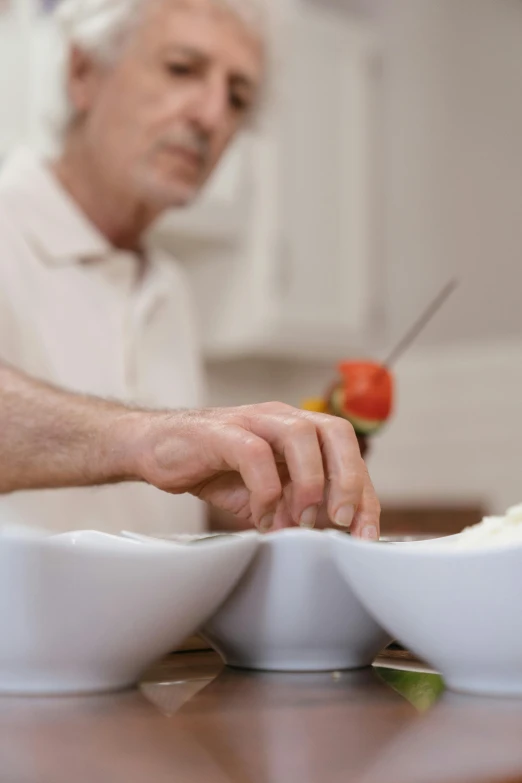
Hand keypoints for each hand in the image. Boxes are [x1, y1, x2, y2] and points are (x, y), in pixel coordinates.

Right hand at [117, 402, 379, 537]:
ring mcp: (251, 421)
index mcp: (299, 431)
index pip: (348, 454)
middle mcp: (281, 419)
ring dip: (311, 481)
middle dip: (349, 479)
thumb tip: (324, 535)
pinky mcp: (220, 432)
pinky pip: (252, 453)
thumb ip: (293, 507)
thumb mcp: (264, 493)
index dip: (364, 493)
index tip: (366, 533)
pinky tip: (260, 517)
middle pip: (335, 432)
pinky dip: (264, 490)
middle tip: (343, 521)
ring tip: (303, 520)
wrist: (155, 448)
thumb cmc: (212, 467)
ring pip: (300, 434)